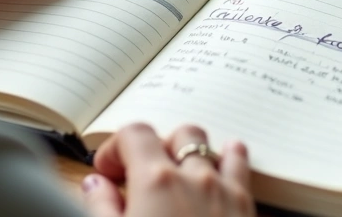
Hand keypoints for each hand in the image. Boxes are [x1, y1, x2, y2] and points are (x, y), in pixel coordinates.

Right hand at [84, 124, 253, 216]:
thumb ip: (101, 206)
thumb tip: (96, 184)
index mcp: (156, 181)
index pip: (134, 133)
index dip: (116, 147)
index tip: (109, 170)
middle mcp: (194, 177)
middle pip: (176, 135)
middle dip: (157, 148)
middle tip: (141, 175)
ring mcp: (224, 190)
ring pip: (209, 145)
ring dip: (190, 153)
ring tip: (178, 173)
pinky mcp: (246, 207)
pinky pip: (241, 165)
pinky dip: (230, 157)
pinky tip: (224, 160)